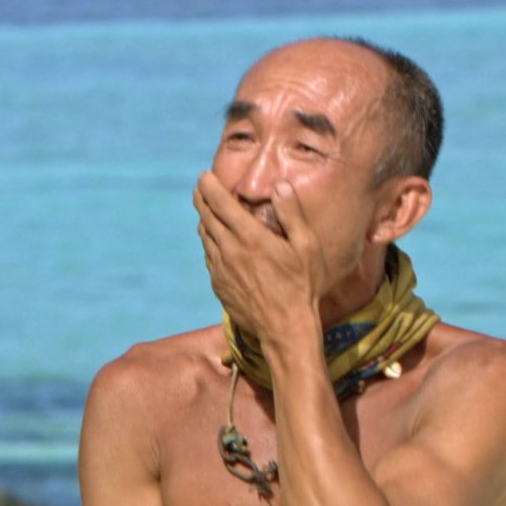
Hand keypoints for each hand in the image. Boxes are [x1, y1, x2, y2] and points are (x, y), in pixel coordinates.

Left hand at [193, 172, 326, 343]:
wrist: (285, 329)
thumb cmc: (302, 287)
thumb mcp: (306, 247)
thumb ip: (292, 214)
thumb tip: (280, 186)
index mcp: (249, 237)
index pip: (220, 204)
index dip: (209, 187)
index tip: (203, 176)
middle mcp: (229, 251)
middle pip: (206, 218)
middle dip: (201, 199)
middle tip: (200, 189)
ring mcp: (220, 270)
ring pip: (205, 238)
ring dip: (204, 221)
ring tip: (206, 213)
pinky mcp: (218, 285)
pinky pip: (209, 258)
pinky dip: (209, 245)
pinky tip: (215, 244)